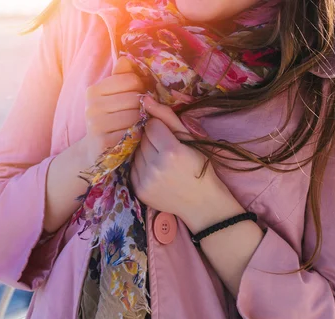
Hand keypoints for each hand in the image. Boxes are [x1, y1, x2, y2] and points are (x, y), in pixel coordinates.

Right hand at [80, 57, 145, 164]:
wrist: (96, 153)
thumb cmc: (110, 121)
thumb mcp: (113, 97)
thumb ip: (120, 77)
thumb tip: (126, 58)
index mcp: (93, 91)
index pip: (131, 79)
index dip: (139, 89)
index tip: (135, 99)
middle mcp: (91, 106)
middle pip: (134, 97)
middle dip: (141, 107)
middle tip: (137, 115)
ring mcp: (96, 125)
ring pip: (135, 116)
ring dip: (141, 122)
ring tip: (135, 126)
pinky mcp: (103, 143)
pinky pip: (132, 133)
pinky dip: (137, 135)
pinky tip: (131, 138)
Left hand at [130, 96, 244, 233]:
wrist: (202, 203)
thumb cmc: (199, 166)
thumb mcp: (190, 138)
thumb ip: (167, 116)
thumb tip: (145, 98)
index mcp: (171, 152)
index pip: (151, 125)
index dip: (161, 129)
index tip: (170, 138)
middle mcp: (156, 167)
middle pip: (142, 138)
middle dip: (152, 140)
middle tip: (167, 151)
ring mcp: (146, 180)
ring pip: (135, 152)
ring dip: (145, 153)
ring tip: (162, 162)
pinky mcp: (139, 190)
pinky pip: (132, 168)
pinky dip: (141, 167)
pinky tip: (156, 172)